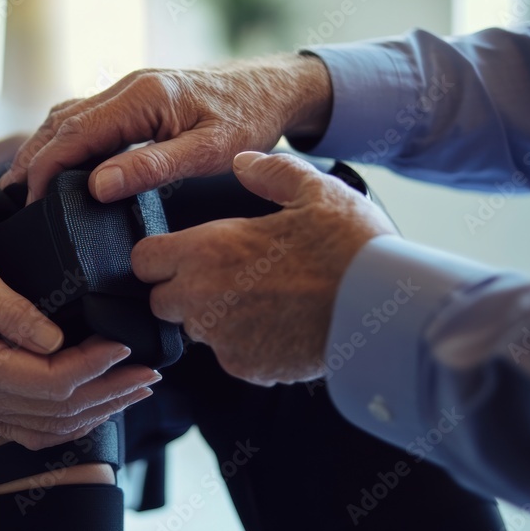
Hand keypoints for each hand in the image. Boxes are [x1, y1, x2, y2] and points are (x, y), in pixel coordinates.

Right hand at [0, 54, 332, 203]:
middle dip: (33, 159)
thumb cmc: (247, 119)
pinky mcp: (137, 100)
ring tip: (23, 181)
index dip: (46, 168)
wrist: (272, 89)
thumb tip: (99, 186)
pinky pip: (88, 117)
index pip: (76, 134)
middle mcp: (129, 88)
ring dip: (44, 147)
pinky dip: (65, 139)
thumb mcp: (208, 151)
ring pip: (70, 117)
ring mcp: (130, 91)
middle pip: (63, 122)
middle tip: (11, 197)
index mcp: (142, 98)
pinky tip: (59, 160)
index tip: (30, 201)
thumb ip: (153, 167)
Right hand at [0, 226, 160, 448]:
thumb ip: (12, 308)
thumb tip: (57, 338)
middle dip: (110, 393)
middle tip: (151, 374)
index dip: (94, 366)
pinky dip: (66, 423)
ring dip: (96, 411)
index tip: (127, 346)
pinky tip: (93, 408)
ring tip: (134, 391)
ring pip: (46, 428)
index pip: (48, 381)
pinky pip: (26, 429)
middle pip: (56, 411)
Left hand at [130, 152, 396, 385]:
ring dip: (214, 316)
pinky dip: (245, 344)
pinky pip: (230, 355)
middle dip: (181, 289)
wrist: (386, 313)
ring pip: (197, 329)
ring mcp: (223, 339)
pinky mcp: (246, 368)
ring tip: (259, 298)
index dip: (158, 256)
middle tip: (224, 274)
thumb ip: (271, 173)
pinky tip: (279, 324)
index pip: (144, 260)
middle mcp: (203, 300)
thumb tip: (243, 162)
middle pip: (161, 300)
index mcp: (208, 251)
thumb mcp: (315, 192)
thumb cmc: (350, 248)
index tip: (182, 252)